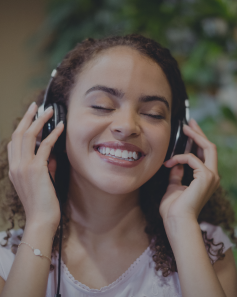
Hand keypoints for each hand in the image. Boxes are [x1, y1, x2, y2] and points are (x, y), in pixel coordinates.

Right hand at [7, 102, 63, 231]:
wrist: (41, 220)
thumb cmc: (43, 204)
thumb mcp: (41, 182)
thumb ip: (45, 167)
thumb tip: (52, 155)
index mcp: (14, 169)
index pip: (13, 143)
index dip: (21, 128)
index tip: (30, 118)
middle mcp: (15, 166)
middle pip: (18, 134)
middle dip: (27, 117)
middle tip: (35, 106)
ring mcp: (24, 167)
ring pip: (28, 136)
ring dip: (40, 121)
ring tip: (49, 111)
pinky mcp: (36, 170)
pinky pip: (45, 146)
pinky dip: (53, 134)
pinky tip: (61, 127)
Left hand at [159, 119, 219, 223]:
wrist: (176, 221)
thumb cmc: (174, 208)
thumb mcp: (173, 186)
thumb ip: (177, 174)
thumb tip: (175, 163)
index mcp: (205, 178)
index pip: (204, 154)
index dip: (197, 141)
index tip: (189, 130)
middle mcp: (212, 176)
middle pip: (209, 147)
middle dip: (199, 133)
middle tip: (190, 122)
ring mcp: (211, 176)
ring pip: (207, 148)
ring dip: (195, 136)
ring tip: (185, 127)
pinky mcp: (206, 176)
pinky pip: (192, 159)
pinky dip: (180, 157)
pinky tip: (169, 162)